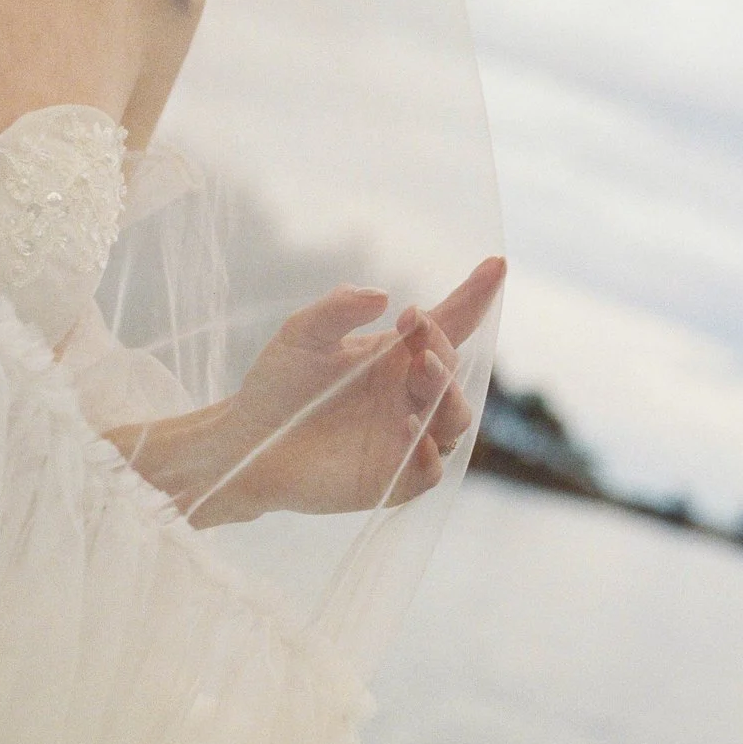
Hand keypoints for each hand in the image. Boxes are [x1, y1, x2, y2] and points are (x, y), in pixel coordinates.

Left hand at [114, 256, 505, 526]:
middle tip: (416, 332)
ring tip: (421, 371)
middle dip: (440, 346)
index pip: (448, 325)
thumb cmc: (277, 385)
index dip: (474, 297)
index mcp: (396, 357)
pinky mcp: (393, 479)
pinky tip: (410, 430)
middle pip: (450, 368)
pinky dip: (429, 453)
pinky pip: (430, 470)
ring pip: (453, 419)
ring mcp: (407, 438)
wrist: (246, 441)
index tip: (496, 264)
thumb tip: (382, 296)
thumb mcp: (301, 334)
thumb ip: (338, 309)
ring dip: (445, 395)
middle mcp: (410, 395)